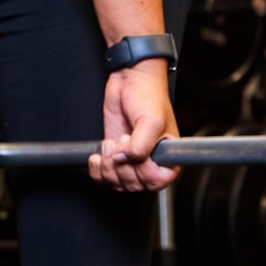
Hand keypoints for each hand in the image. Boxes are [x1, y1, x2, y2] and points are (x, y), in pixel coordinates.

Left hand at [92, 59, 176, 191]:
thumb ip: (141, 146)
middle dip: (122, 166)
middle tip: (124, 140)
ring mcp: (130, 160)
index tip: (138, 155)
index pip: (156, 182)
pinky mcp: (114, 155)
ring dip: (108, 167)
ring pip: (117, 183)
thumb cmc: (149, 96)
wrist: (129, 80)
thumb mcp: (151, 121)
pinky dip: (97, 169)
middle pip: (133, 185)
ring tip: (112, 144)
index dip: (143, 172)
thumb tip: (123, 159)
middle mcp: (150, 162)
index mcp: (168, 158)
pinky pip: (103, 176)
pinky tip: (99, 155)